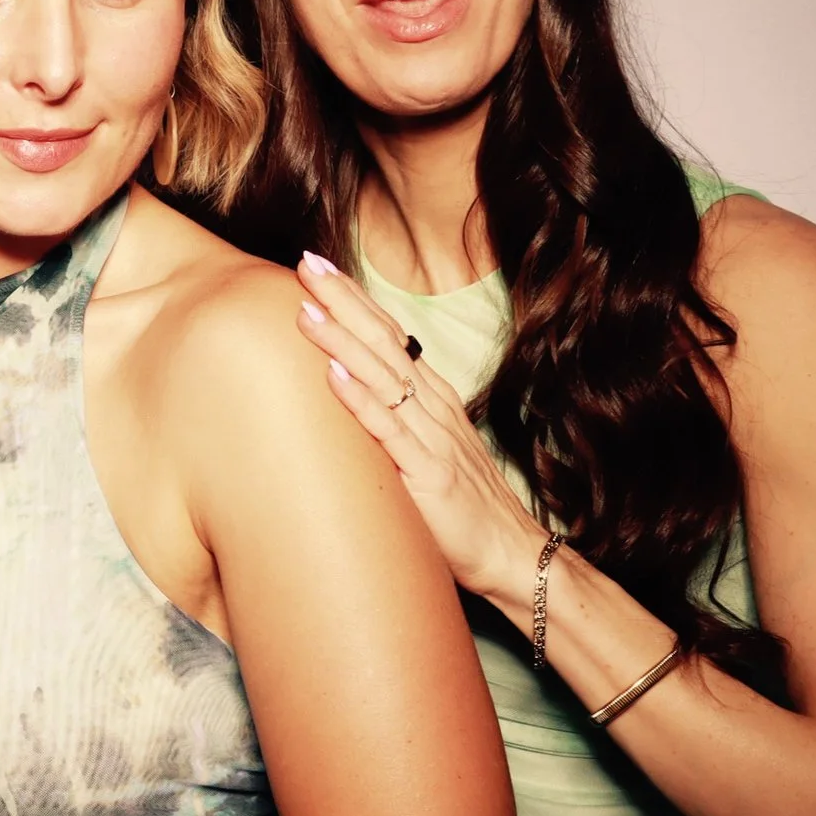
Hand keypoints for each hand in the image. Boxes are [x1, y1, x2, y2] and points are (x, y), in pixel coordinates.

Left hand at [294, 251, 549, 603]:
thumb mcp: (427, 448)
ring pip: (382, 378)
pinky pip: (388, 432)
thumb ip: (394, 418)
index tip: (318, 266)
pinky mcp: (428, 475)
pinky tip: (334, 375)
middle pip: (383, 342)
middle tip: (305, 263)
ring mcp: (431, 438)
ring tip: (308, 309)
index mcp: (431, 398)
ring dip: (343, 341)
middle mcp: (432, 408)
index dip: (355, 299)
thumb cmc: (460, 504)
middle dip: (343, 301)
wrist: (509, 552)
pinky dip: (360, 401)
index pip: (388, 335)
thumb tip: (347, 391)